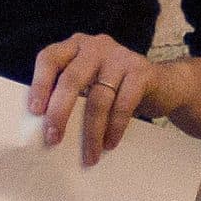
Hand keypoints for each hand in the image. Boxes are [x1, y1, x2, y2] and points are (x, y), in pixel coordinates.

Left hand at [29, 33, 178, 164]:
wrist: (165, 86)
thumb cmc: (117, 89)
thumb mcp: (90, 83)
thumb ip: (70, 92)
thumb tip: (45, 127)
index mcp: (76, 46)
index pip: (50, 58)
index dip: (39, 84)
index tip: (34, 112)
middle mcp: (96, 46)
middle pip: (71, 79)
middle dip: (60, 113)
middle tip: (53, 139)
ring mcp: (120, 56)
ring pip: (98, 98)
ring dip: (91, 131)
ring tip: (90, 155)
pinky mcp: (141, 72)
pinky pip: (123, 104)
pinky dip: (115, 127)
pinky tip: (110, 143)